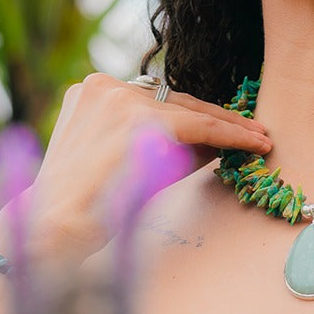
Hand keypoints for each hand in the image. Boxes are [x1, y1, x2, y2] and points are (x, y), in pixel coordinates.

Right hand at [23, 73, 272, 262]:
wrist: (54, 228)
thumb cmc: (87, 206)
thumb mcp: (127, 161)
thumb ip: (166, 144)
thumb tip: (218, 141)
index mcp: (91, 93)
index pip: (155, 100)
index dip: (195, 114)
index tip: (227, 124)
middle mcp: (102, 86)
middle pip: (175, 100)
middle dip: (218, 118)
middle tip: (253, 131)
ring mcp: (119, 98)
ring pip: (189, 110)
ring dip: (229, 126)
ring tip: (259, 139)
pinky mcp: (138, 118)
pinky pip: (198, 125)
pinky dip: (228, 135)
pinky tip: (252, 143)